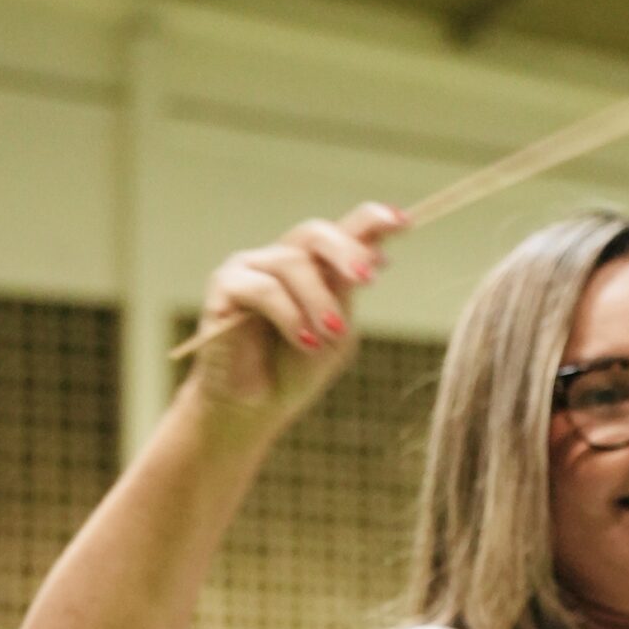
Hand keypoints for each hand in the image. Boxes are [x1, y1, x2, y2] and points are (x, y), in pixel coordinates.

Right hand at [187, 203, 407, 425]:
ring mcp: (251, 268)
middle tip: (368, 279)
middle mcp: (282, 259)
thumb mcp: (335, 332)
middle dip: (346, 252)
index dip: (372, 221)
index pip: (342, 232)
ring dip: (318, 300)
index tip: (403, 221)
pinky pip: (263, 288)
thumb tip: (369, 257)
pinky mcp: (225, 286)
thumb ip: (346, 293)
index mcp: (315, 268)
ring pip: (292, 262)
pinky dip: (290, 315)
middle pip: (315, 233)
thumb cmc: (296, 371)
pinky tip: (305, 340)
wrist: (256, 408)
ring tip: (332, 333)